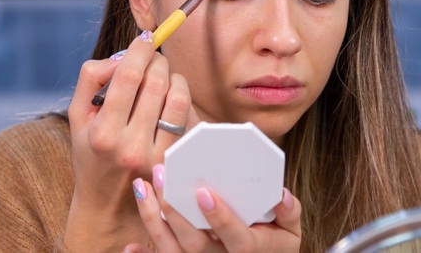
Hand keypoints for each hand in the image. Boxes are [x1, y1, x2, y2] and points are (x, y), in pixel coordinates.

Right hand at [64, 31, 199, 248]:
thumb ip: (91, 78)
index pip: (129, 77)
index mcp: (103, 133)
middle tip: (153, 58)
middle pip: (156, 82)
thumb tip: (122, 56)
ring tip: (163, 78)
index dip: (140, 50)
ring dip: (174, 77)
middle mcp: (131, 147)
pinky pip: (188, 117)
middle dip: (157, 61)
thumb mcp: (78, 117)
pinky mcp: (176, 162)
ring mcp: (157, 158)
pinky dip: (182, 99)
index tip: (145, 39)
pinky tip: (170, 100)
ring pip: (178, 97)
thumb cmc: (91, 151)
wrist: (108, 203)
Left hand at [125, 164, 301, 251]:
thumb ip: (289, 212)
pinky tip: (129, 246)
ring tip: (142, 187)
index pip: (236, 239)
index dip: (220, 218)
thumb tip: (281, 195)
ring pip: (173, 250)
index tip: (204, 193)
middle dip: (174, 211)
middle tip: (160, 176)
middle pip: (194, 244)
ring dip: (153, 220)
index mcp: (251, 251)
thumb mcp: (291, 231)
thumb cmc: (276, 244)